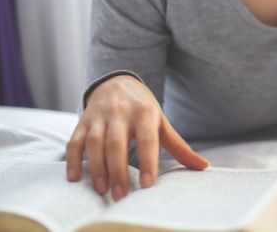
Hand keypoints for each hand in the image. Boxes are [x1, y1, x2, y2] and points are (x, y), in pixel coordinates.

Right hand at [65, 75, 208, 200]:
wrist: (117, 81)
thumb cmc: (143, 109)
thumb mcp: (162, 122)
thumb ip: (179, 146)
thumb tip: (204, 166)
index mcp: (145, 113)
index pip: (146, 139)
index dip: (148, 161)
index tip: (148, 185)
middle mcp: (120, 113)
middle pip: (117, 144)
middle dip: (118, 171)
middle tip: (122, 196)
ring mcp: (99, 116)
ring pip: (94, 143)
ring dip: (96, 167)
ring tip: (102, 190)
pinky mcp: (83, 121)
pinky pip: (74, 141)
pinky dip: (72, 160)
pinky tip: (75, 178)